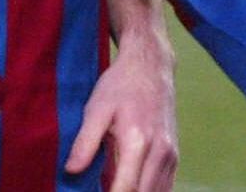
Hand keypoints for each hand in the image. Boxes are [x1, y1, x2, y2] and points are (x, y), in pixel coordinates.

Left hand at [64, 26, 177, 190]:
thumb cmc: (120, 85)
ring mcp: (170, 155)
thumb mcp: (96, 109)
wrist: (151, 66)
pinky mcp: (174, 155)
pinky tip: (130, 186)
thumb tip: (71, 170)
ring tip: (113, 186)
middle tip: (103, 190)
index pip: (126, 189)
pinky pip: (164, 186)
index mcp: (137, 141)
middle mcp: (160, 152)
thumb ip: (85, 142)